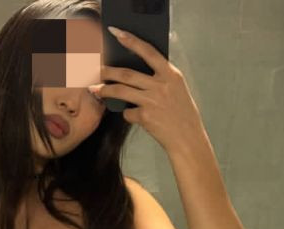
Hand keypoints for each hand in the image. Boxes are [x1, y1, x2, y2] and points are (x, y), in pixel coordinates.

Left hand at [90, 27, 205, 153]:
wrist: (187, 138)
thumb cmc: (182, 114)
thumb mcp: (177, 90)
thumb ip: (161, 79)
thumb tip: (138, 75)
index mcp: (171, 74)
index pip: (148, 52)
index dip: (131, 41)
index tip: (117, 34)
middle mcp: (161, 85)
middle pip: (127, 73)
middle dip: (108, 71)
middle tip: (97, 69)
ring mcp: (152, 100)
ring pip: (121, 91)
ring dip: (106, 90)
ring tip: (96, 89)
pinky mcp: (145, 116)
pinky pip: (128, 112)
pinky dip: (127, 114)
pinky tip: (131, 115)